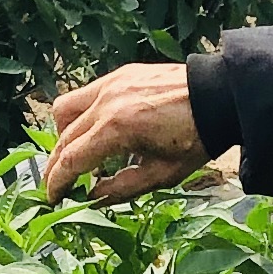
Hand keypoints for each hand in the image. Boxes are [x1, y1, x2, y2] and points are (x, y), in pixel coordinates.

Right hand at [41, 60, 212, 200]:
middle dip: (56, 164)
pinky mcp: (120, 74)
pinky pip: (86, 95)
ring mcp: (111, 83)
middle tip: (60, 185)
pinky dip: (83, 116)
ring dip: (64, 135)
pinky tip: (99, 132)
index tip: (51, 199)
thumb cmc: (197, 139)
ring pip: (65, 109)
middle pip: (64, 137)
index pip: (71, 160)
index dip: (57, 183)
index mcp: (116, 128)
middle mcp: (105, 101)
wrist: (222, 96)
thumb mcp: (162, 174)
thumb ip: (121, 188)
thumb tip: (91, 197)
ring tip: (79, 155)